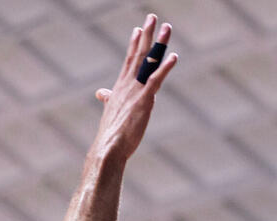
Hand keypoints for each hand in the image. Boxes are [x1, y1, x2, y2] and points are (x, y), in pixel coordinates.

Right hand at [92, 14, 177, 163]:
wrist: (108, 148)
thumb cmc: (111, 134)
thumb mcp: (111, 111)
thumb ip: (109, 99)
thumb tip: (102, 93)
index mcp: (120, 87)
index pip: (129, 60)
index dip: (135, 43)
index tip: (139, 28)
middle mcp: (127, 84)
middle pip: (139, 54)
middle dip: (147, 35)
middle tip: (152, 17)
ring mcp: (135, 91)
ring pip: (149, 62)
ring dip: (159, 43)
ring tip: (167, 27)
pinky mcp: (144, 100)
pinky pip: (156, 80)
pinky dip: (165, 67)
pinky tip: (174, 56)